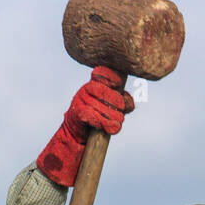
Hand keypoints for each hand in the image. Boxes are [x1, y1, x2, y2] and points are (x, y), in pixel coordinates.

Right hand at [37, 66, 134, 186]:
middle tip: (122, 113)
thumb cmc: (99, 116)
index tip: (118, 84)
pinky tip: (106, 127)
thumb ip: (124, 103)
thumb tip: (128, 104)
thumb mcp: (114, 107)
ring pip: (98, 105)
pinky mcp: (76, 112)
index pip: (102, 73)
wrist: (80, 132)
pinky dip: (100, 122)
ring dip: (111, 116)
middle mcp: (86, 89)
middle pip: (104, 91)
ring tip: (118, 123)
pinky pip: (89, 115)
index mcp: (96, 83)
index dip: (111, 77)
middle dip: (116, 102)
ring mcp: (80, 99)